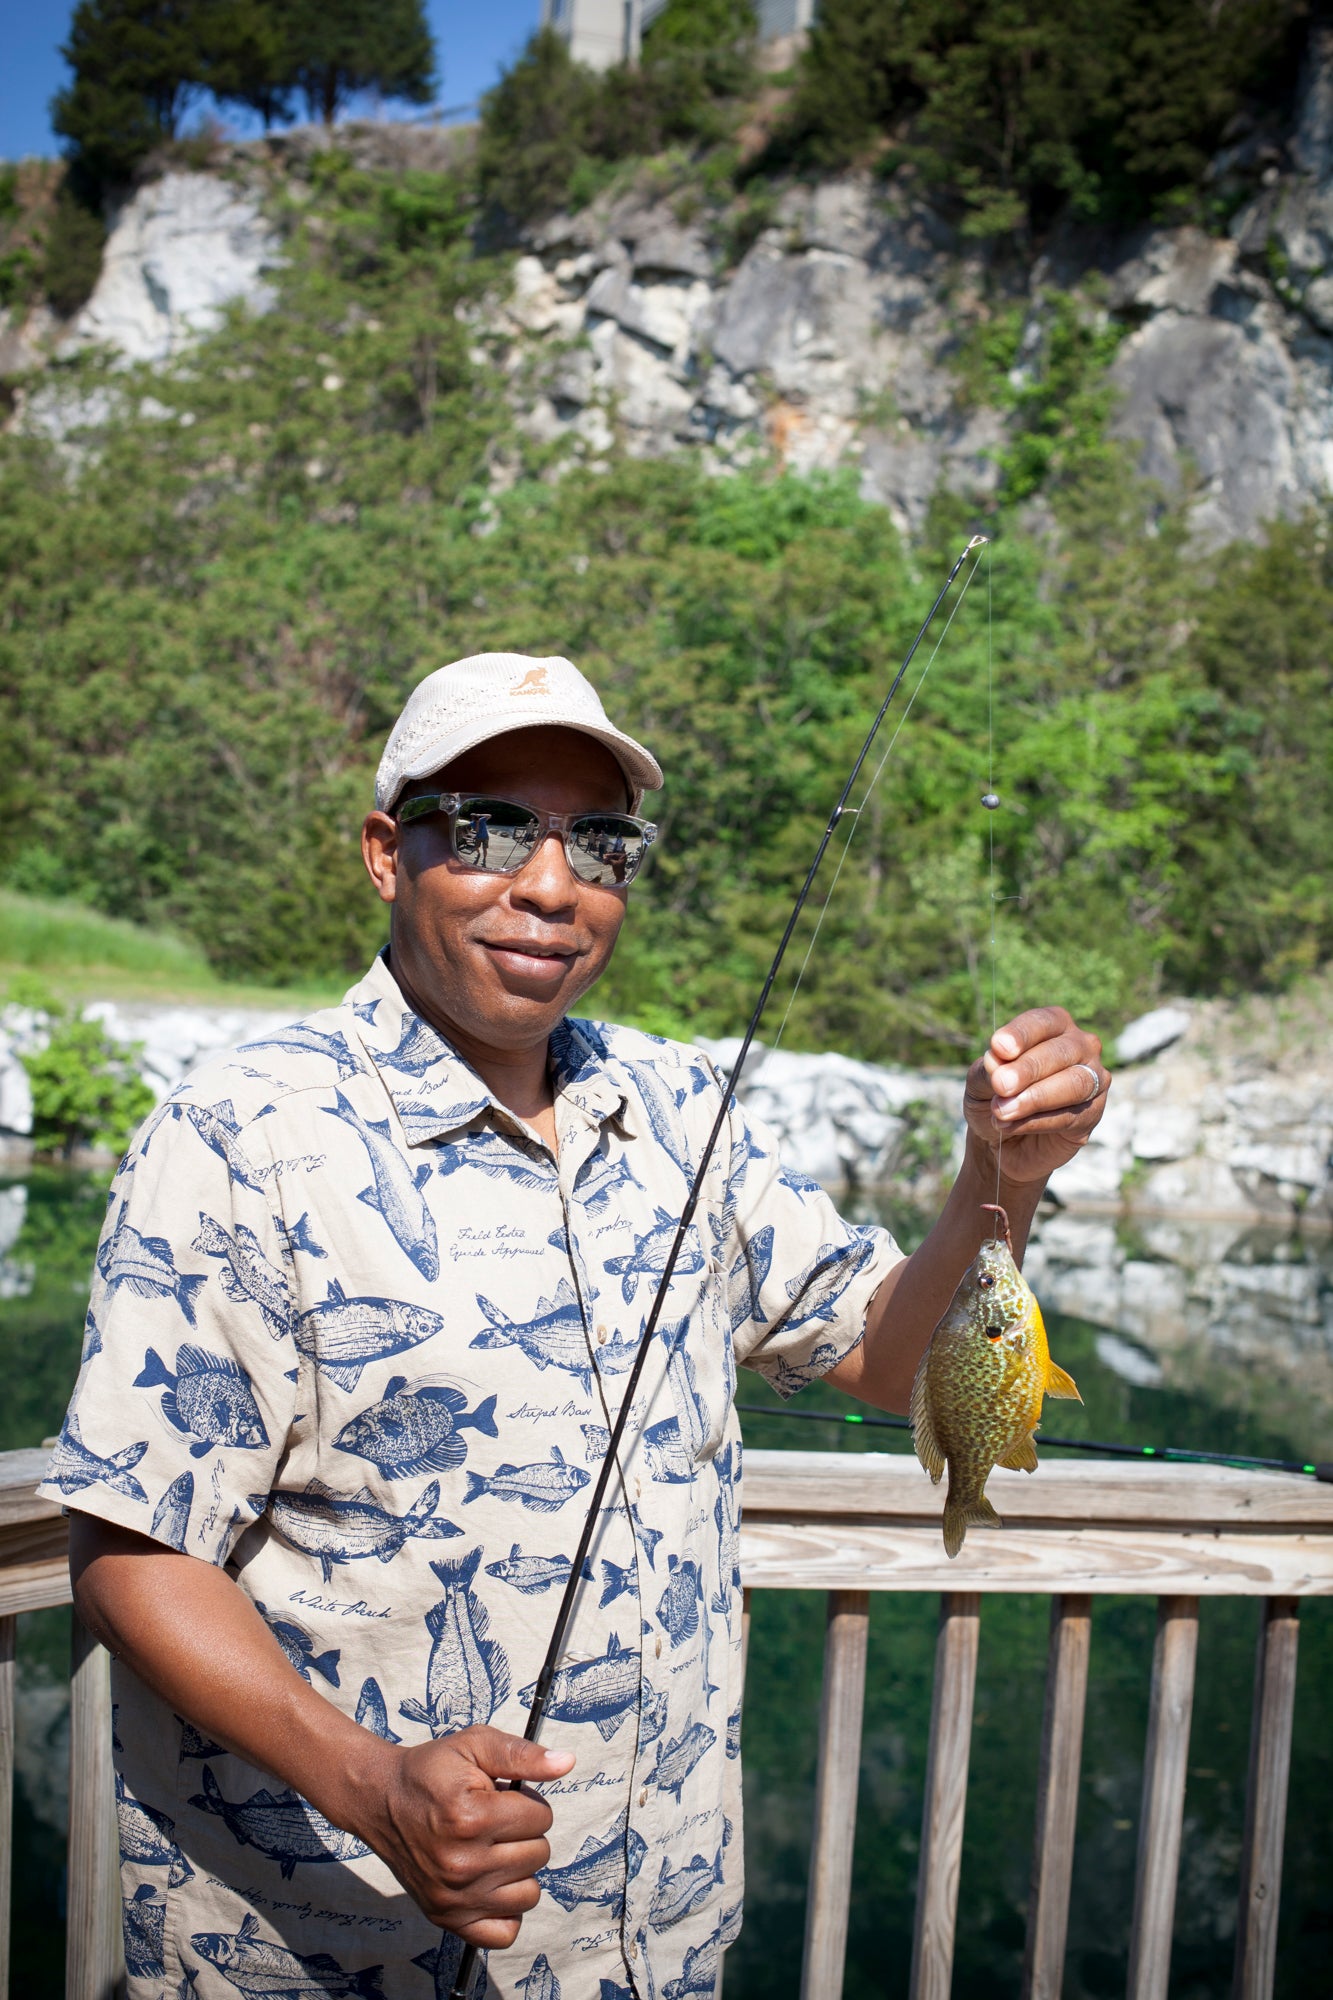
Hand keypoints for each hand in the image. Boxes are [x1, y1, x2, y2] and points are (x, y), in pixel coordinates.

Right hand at [356, 1727, 574, 1948]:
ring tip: (493, 1849)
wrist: (382, 1800)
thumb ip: (522, 1754)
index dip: (527, 1800)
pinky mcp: (446, 1918)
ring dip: (519, 1869)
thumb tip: (567, 1762)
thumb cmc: (431, 1771)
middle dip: (524, 1832)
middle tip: (495, 1821)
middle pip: (538, 1853)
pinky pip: (504, 1933)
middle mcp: (463, 1864)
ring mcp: (454, 1897)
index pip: (541, 1816)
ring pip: (529, 1893)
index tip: (502, 1796)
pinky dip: (507, 1911)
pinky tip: (493, 1884)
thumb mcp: (475, 1745)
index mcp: (472, 1818)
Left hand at [964, 1005, 1107, 1187]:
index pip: (1043, 1021)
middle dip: (1028, 1068)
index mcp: (1054, 1026)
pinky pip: (1071, 1116)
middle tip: (1001, 1085)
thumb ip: (986, 1070)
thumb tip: (996, 1060)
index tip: (998, 1047)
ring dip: (1035, 1098)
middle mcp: (1080, 1047)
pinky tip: (1010, 1126)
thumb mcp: (979, 1083)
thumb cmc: (993, 1099)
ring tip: (1001, 1111)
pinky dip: (1037, 1122)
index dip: (1021, 1033)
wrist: (1001, 1143)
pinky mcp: (1092, 1114)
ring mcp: (1093, 1080)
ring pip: (1074, 1083)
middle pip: (1061, 1052)